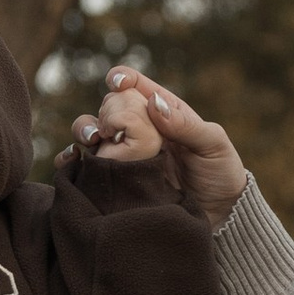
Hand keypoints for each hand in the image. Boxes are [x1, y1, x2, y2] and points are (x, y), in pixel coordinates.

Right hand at [73, 69, 250, 225]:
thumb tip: (153, 103)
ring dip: (85, 130)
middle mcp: (139, 130)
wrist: (219, 216)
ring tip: (92, 141)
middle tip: (110, 128)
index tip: (116, 83)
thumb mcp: (212, 145)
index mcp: (163, 112)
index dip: (122, 78)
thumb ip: (186, 124)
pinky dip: (74, 161)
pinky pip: (88, 167)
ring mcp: (126, 154)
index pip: (135, 86)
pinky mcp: (117, 180)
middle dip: (104, 110)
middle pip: (108, 107)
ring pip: (92, 132)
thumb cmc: (220, 173)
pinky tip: (73, 161)